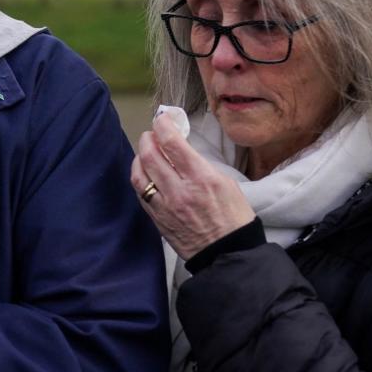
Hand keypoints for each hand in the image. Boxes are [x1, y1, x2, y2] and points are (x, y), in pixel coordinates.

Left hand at [131, 113, 255, 260]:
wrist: (227, 253)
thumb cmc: (233, 217)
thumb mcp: (226, 183)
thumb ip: (201, 165)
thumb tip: (181, 151)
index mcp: (201, 178)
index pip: (172, 143)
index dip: (162, 125)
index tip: (161, 119)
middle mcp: (180, 191)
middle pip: (150, 155)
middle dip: (147, 138)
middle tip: (151, 134)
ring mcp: (165, 206)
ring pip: (139, 174)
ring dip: (139, 157)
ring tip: (145, 152)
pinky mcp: (157, 219)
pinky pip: (140, 193)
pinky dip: (139, 178)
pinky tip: (144, 173)